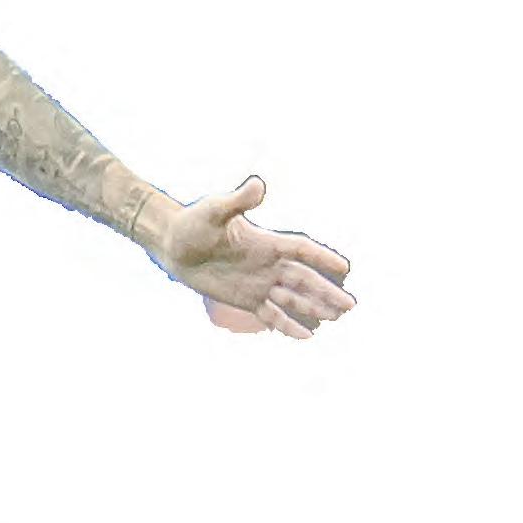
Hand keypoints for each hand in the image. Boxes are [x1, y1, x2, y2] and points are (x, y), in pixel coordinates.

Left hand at [157, 176, 354, 339]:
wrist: (174, 245)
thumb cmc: (194, 223)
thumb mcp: (214, 210)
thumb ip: (238, 201)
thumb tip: (257, 185)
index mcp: (266, 242)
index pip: (301, 250)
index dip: (322, 258)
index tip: (344, 268)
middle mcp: (268, 264)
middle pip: (304, 279)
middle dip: (326, 292)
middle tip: (349, 305)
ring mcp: (259, 283)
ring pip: (292, 298)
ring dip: (314, 308)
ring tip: (336, 317)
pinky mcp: (246, 299)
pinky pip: (271, 315)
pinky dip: (287, 325)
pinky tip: (305, 336)